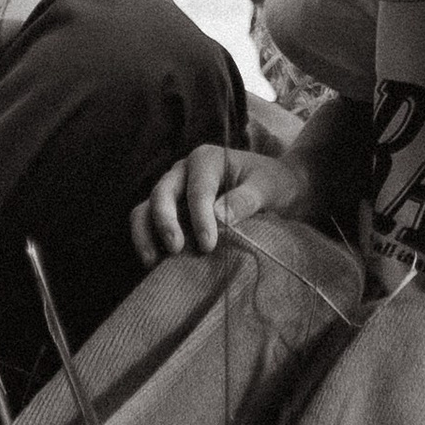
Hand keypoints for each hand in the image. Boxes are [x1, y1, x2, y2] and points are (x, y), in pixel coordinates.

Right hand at [132, 143, 293, 266]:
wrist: (278, 188)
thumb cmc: (274, 185)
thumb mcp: (268, 188)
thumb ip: (246, 199)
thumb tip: (220, 217)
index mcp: (206, 160)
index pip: (197, 189)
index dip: (199, 217)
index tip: (208, 245)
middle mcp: (183, 172)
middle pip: (162, 193)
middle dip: (165, 222)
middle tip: (176, 249)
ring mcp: (174, 191)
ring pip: (145, 207)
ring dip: (145, 233)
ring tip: (152, 262)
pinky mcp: (171, 212)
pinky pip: (148, 223)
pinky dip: (148, 241)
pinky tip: (156, 265)